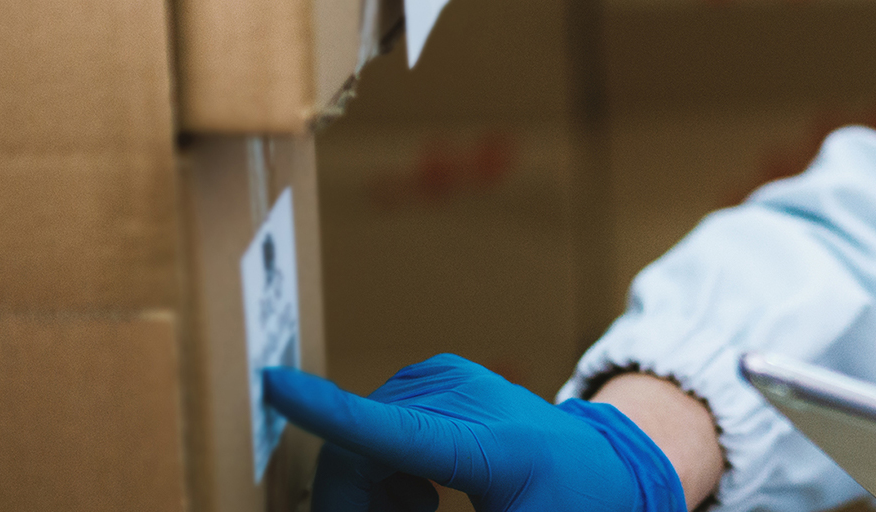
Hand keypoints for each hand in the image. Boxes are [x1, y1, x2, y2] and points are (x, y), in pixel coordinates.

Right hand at [264, 354, 689, 511]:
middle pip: (355, 454)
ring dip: (364, 493)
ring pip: (356, 441)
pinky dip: (380, 470)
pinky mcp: (435, 376)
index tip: (273, 384)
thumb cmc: (566, 511)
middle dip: (346, 506)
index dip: (328, 412)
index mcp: (486, 448)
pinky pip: (372, 426)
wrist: (603, 464)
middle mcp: (462, 400)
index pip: (393, 430)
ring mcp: (445, 380)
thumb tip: (401, 506)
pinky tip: (420, 495)